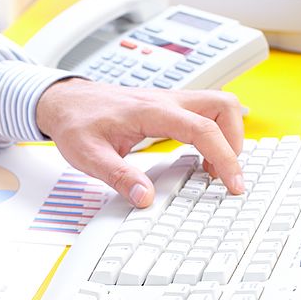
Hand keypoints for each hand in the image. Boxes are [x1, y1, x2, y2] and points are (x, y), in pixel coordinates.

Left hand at [36, 79, 244, 207]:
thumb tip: (145, 198)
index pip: (203, 128)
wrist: (64, 100)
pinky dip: (214, 133)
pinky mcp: (169, 107)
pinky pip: (205, 113)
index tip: (233, 183)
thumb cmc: (75, 122)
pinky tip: (201, 157)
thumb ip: (118, 177)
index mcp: (151, 111)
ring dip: (228, 135)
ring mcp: (170, 101)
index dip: (224, 157)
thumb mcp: (88, 156)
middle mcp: (166, 101)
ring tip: (212, 168)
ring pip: (219, 105)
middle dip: (236, 140)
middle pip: (224, 105)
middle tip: (225, 174)